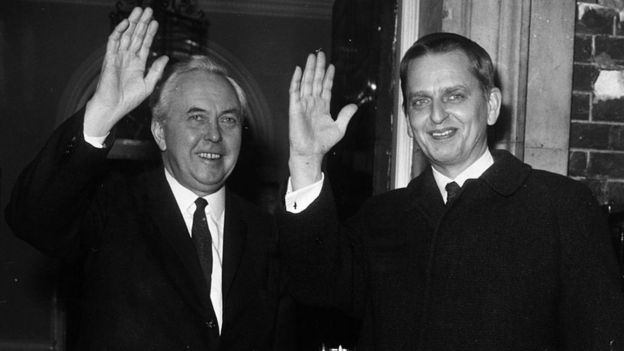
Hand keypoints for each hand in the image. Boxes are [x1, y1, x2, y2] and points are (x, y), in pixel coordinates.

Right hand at [84, 7, 168, 136]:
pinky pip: (113, 42)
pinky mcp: (109, 59)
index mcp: (137, 64)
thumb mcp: (148, 85)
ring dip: (132, 23)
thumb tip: (165, 57)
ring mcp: (118, 57)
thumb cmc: (128, 100)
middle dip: (142, 23)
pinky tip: (126, 23)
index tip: (156, 22)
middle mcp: (127, 58)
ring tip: (139, 11)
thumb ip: (156, 70)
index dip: (150, 33)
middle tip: (148, 10)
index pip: (145, 44)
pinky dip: (119, 32)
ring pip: (126, 35)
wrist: (113, 107)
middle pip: (136, 36)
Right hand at [288, 52, 356, 189]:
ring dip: (309, 70)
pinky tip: (299, 70)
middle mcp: (312, 103)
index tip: (331, 66)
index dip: (328, 76)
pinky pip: (294, 91)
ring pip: (307, 83)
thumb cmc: (322, 143)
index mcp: (322, 107)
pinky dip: (296, 80)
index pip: (325, 87)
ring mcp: (303, 105)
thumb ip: (346, 115)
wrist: (310, 152)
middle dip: (318, 67)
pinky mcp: (295, 108)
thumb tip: (355, 106)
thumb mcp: (339, 128)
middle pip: (316, 81)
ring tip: (311, 57)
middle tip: (320, 54)